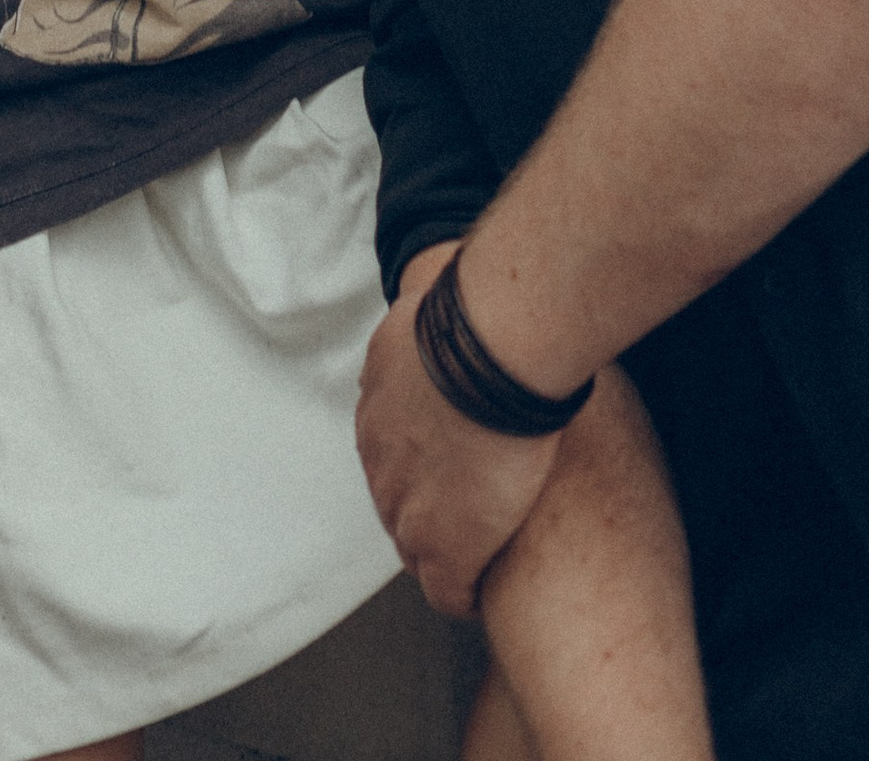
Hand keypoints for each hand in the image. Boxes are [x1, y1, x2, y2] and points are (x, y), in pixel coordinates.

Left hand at [355, 245, 559, 619]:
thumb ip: (425, 302)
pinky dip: (463, 594)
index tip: (455, 463)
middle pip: (396, 502)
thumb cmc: (473, 307)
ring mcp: (409, 508)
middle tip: (469, 513)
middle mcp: (380, 459)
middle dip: (428, 508)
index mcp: (377, 405)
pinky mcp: (446, 548)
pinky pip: (447, 592)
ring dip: (444, 551)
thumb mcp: (432, 294)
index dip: (425, 461)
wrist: (491, 346)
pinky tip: (483, 592)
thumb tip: (434, 274)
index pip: (391, 449)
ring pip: (416, 548)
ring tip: (478, 557)